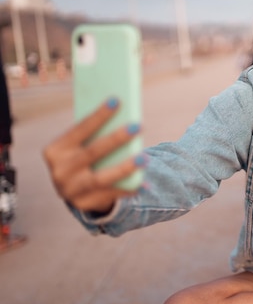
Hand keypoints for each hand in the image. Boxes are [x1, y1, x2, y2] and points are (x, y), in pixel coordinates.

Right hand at [42, 98, 143, 212]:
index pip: (79, 129)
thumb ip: (95, 134)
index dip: (98, 115)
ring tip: (144, 158)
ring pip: (101, 178)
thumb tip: (125, 115)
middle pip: (92, 152)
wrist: (74, 190)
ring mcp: (71, 190)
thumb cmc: (84, 157)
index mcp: (56, 150)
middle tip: (138, 126)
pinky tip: (145, 183)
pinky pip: (111, 195)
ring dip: (124, 167)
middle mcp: (60, 170)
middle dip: (116, 138)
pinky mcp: (85, 204)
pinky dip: (129, 188)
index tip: (116, 100)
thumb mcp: (82, 145)